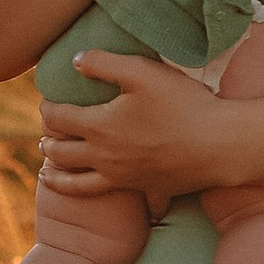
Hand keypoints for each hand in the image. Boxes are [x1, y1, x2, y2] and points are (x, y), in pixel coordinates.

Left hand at [38, 54, 233, 203]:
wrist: (219, 144)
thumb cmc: (182, 104)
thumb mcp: (141, 71)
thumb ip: (103, 62)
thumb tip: (74, 60)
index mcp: (99, 127)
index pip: (59, 119)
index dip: (47, 110)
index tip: (45, 104)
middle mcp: (105, 157)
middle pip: (62, 154)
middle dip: (48, 144)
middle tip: (43, 139)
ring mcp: (125, 178)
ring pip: (79, 184)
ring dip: (59, 178)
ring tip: (48, 174)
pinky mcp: (147, 189)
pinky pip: (124, 201)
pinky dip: (112, 203)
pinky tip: (112, 202)